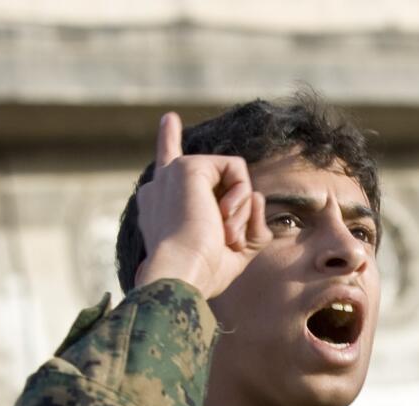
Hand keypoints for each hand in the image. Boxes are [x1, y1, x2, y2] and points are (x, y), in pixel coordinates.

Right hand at [134, 113, 269, 297]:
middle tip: (226, 239)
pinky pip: (236, 169)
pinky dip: (242, 196)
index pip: (166, 169)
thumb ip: (249, 225)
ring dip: (240, 210)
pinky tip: (225, 215)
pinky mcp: (188, 166)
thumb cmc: (203, 272)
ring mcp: (173, 173)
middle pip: (202, 165)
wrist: (181, 272)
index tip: (169, 119)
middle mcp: (161, 187)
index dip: (168, 142)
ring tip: (224, 232)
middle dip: (235, 207)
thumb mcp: (233, 252)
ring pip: (231, 178)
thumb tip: (258, 196)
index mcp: (161, 208)